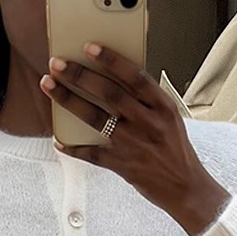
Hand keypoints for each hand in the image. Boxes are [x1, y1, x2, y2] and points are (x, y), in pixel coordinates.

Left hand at [43, 44, 228, 235]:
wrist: (187, 188)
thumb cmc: (176, 151)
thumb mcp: (170, 119)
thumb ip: (146, 101)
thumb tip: (112, 79)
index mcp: (163, 107)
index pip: (135, 76)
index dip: (111, 60)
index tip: (89, 47)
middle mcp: (148, 123)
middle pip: (109, 93)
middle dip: (79, 75)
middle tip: (57, 63)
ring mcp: (134, 144)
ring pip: (94, 117)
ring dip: (68, 100)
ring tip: (49, 86)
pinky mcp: (123, 165)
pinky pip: (91, 153)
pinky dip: (73, 147)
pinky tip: (58, 140)